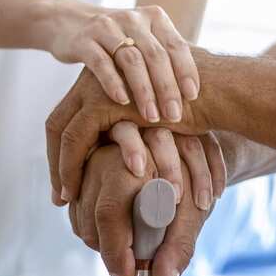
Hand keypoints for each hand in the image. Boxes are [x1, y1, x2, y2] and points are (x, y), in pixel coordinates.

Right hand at [44, 1, 199, 123]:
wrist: (70, 23)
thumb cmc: (117, 42)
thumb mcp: (144, 41)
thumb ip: (166, 58)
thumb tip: (203, 92)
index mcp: (154, 18)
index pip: (176, 45)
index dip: (186, 71)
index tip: (194, 97)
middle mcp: (132, 18)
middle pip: (155, 55)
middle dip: (167, 88)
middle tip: (175, 116)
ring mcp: (106, 27)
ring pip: (130, 60)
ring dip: (144, 90)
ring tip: (152, 116)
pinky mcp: (84, 40)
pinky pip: (101, 62)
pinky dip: (113, 82)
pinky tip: (121, 101)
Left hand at [46, 64, 210, 204]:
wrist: (218, 91)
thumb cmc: (195, 109)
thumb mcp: (155, 117)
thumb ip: (136, 126)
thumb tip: (127, 155)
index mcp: (104, 78)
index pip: (69, 117)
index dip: (63, 152)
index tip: (67, 184)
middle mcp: (95, 76)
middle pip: (58, 122)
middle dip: (56, 163)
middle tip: (58, 198)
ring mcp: (96, 85)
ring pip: (62, 131)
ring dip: (63, 169)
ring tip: (68, 199)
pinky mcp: (104, 100)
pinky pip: (76, 137)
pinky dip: (74, 166)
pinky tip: (79, 191)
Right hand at [68, 144, 211, 275]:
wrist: (181, 153)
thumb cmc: (189, 181)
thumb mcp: (192, 212)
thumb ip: (179, 248)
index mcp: (130, 163)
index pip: (110, 213)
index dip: (116, 252)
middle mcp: (102, 160)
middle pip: (92, 220)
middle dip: (109, 254)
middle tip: (129, 275)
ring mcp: (88, 167)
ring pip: (81, 221)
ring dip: (102, 244)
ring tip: (128, 250)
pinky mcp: (81, 176)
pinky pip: (77, 214)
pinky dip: (94, 232)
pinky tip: (116, 235)